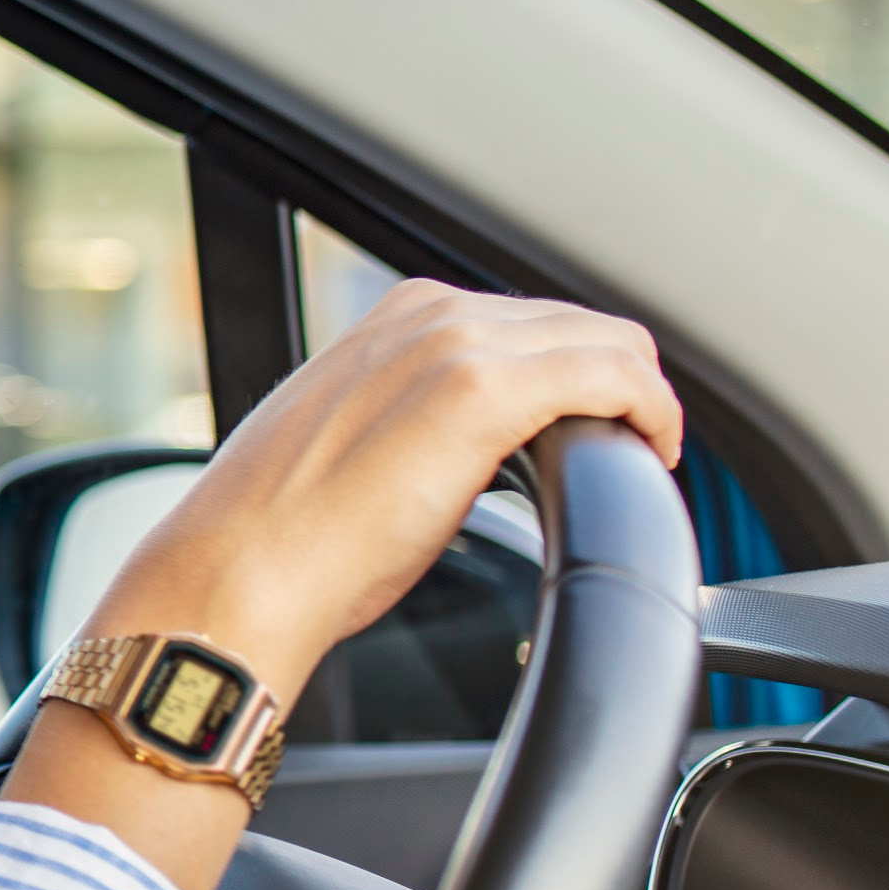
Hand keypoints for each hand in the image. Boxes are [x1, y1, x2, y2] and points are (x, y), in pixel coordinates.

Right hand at [6, 279, 683, 889]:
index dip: (577, 374)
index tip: (588, 430)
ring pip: (610, 341)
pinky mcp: (483, 394)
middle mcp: (427, 316)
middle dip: (617, 384)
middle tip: (627, 453)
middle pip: (580, 323)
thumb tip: (456, 459)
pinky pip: (617, 377)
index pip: (529, 320)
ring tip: (638, 459)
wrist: (237, 572)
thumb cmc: (278, 538)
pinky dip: (651, 413)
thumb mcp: (349, 446)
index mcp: (392, 321)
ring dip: (639, 398)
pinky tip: (650, 458)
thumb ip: (410, 422)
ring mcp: (455, 346)